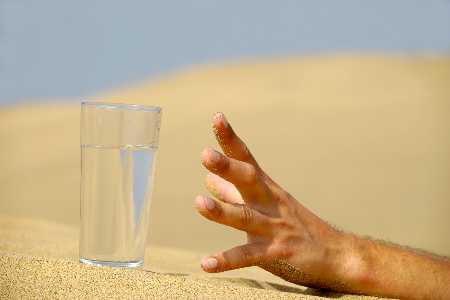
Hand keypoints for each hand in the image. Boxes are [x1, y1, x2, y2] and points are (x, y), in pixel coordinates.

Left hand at [195, 112, 358, 290]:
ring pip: (246, 217)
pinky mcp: (277, 253)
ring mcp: (274, 227)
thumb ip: (234, 192)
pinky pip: (248, 256)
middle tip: (206, 154)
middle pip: (249, 180)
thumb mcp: (266, 204)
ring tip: (199, 203)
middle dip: (228, 167)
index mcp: (266, 188)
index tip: (217, 117)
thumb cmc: (296, 225)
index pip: (246, 158)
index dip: (230, 139)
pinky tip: (206, 263)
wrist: (337, 254)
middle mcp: (270, 202)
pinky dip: (227, 259)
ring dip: (222, 211)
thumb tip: (208, 179)